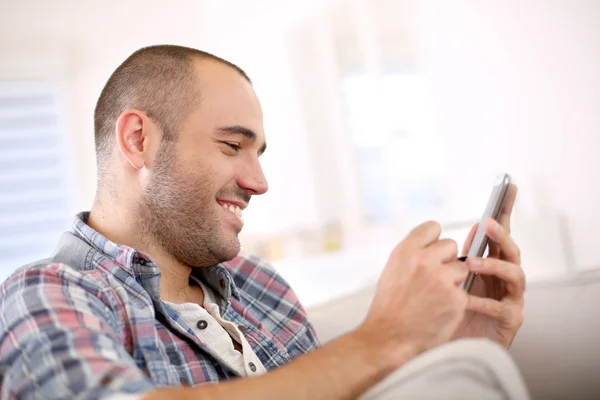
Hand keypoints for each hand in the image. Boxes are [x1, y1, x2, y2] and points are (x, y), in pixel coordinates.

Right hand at [360, 221, 468, 365]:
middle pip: (450, 245)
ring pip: (462, 267)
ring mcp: (442, 279)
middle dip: (446, 260)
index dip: (433, 241)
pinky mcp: (456, 298)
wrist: (389, 339)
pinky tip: (440, 310)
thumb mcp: (393, 270)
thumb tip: (432, 244)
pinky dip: (456, 301)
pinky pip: (464, 291)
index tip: (432, 252)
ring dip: (454, 280)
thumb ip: (413, 254)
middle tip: (434, 278)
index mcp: (405, 251)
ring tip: (436, 296)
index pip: (432, 227)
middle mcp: (423, 261)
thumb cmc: (389, 307)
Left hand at [452, 184, 524, 347]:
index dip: (505, 212)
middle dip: (501, 235)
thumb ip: (460, 254)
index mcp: (489, 264)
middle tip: (487, 224)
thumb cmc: (442, 309)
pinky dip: (484, 301)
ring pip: (515, 275)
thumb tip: (469, 226)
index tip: (508, 188)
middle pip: (510, 250)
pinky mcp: (509, 320)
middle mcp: (502, 279)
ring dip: (494, 266)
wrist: (435, 345)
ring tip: (470, 264)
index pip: (498, 235)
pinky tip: (467, 300)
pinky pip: (503, 307)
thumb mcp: (448, 276)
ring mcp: (509, 299)